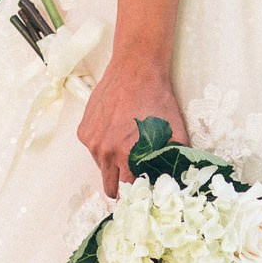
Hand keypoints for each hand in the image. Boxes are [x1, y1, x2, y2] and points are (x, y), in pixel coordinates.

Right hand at [76, 52, 187, 197]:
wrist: (136, 70)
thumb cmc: (157, 99)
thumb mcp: (175, 132)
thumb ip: (174, 160)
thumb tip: (178, 181)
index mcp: (128, 156)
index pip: (127, 192)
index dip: (136, 192)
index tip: (142, 189)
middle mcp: (105, 151)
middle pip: (110, 186)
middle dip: (122, 185)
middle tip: (134, 173)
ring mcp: (91, 141)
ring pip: (101, 167)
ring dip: (112, 162)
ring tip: (127, 143)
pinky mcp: (84, 130)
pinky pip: (92, 148)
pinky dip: (102, 145)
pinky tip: (115, 129)